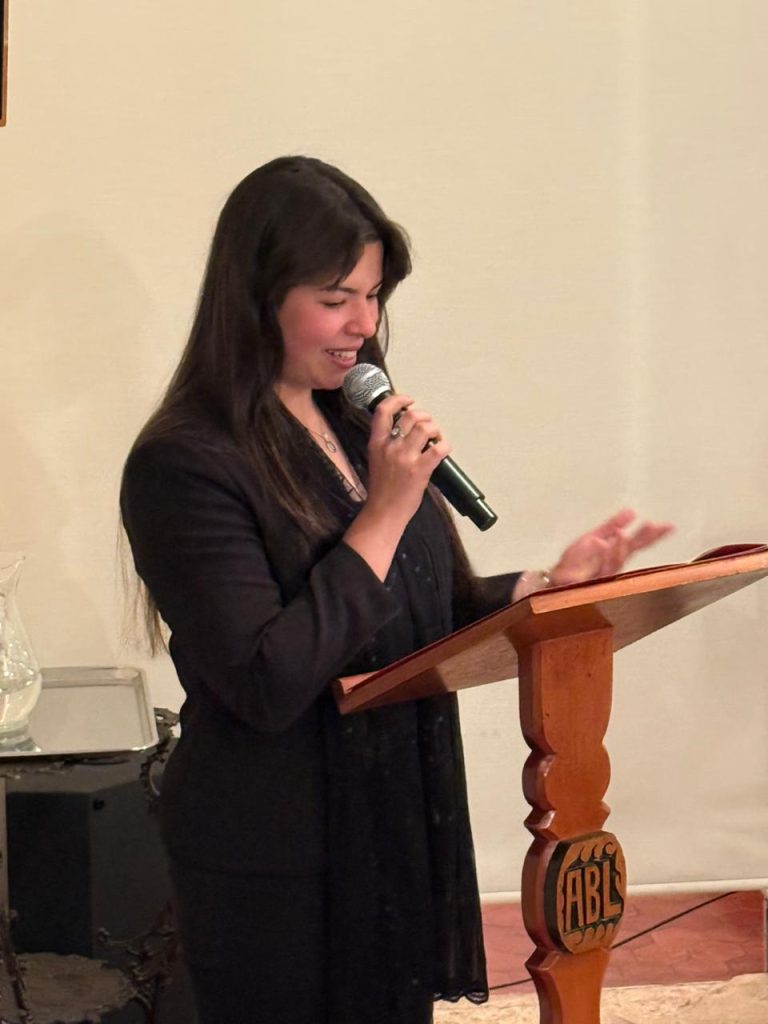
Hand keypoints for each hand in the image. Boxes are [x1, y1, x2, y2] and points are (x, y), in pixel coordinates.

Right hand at [364, 394, 451, 525]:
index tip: (409, 400)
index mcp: (376, 443)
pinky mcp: (419, 470)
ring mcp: (405, 458)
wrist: (383, 512)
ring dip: (435, 429)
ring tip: (436, 438)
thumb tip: (407, 428)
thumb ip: (388, 442)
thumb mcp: (377, 459)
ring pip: (425, 428)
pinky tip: (443, 450)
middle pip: (410, 416)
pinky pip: (438, 448)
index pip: (383, 411)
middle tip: (428, 425)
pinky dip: (444, 446)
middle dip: (424, 416)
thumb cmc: (382, 489)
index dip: (398, 400)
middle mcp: (390, 447)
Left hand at [548, 508, 674, 585]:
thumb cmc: (576, 563)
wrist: (556, 580)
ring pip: (613, 563)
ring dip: (618, 548)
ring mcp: (599, 574)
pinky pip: (591, 570)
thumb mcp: (594, 537)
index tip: (668, 526)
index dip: (653, 535)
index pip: (638, 543)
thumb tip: (631, 511)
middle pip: (630, 552)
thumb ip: (612, 525)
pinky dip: (595, 556)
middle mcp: (611, 566)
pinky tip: (599, 543)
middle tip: (651, 527)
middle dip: (641, 540)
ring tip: (621, 533)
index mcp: (615, 554)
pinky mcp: (584, 582)